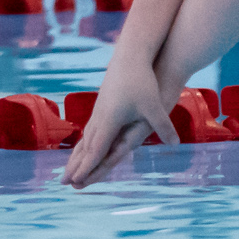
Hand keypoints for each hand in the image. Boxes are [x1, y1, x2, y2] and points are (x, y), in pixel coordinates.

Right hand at [61, 50, 179, 188]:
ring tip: (68, 167)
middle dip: (74, 166)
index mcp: (109, 121)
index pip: (96, 150)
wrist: (130, 55)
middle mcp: (99, 118)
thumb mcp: (154, 106)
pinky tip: (83, 143)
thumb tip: (176, 143)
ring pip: (85, 137)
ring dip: (76, 154)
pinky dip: (83, 141)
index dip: (86, 168)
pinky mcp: (102, 103)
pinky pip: (89, 128)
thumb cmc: (142, 80)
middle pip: (85, 147)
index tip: (74, 182)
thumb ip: (163, 126)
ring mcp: (99, 110)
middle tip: (62, 182)